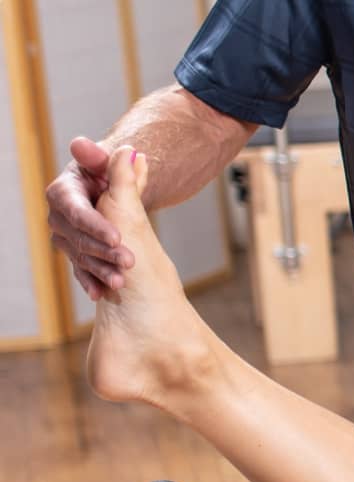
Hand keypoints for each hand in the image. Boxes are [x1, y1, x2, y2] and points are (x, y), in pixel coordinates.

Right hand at [47, 137, 135, 299]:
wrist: (109, 194)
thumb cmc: (107, 176)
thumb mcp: (110, 170)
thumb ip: (115, 163)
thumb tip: (129, 151)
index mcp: (63, 192)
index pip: (77, 211)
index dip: (95, 225)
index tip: (117, 237)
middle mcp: (58, 216)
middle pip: (79, 238)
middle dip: (104, 251)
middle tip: (130, 262)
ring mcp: (65, 237)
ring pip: (81, 256)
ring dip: (100, 270)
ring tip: (121, 282)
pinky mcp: (73, 253)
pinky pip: (80, 270)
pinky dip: (91, 282)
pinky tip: (100, 295)